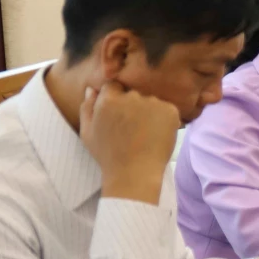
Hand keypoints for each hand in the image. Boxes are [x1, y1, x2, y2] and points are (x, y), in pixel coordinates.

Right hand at [80, 81, 180, 205]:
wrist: (135, 173)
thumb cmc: (108, 155)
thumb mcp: (87, 132)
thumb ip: (87, 107)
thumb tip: (92, 88)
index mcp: (109, 100)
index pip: (113, 86)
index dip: (115, 99)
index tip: (118, 114)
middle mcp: (131, 97)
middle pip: (133, 93)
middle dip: (132, 106)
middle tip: (131, 127)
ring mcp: (153, 102)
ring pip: (150, 101)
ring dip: (148, 111)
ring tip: (144, 133)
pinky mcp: (170, 110)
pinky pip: (166, 109)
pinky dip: (163, 118)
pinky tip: (156, 134)